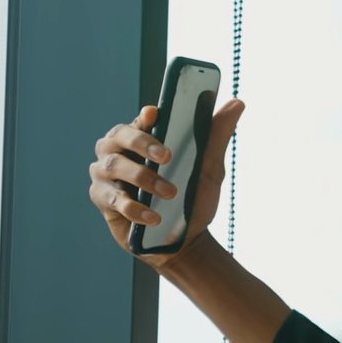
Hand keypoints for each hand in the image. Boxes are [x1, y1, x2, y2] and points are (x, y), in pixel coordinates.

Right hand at [88, 98, 244, 260]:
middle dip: (141, 143)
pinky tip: (154, 217)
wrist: (186, 240)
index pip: (140, 121)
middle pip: (118, 137)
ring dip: (143, 178)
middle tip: (167, 156)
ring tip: (170, 193)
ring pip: (113, 166)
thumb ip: (217, 136)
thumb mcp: (209, 167)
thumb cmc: (192, 198)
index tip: (156, 114)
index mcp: (141, 139)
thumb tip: (237, 102)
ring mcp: (106, 176)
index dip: (145, 117)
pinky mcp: (103, 201)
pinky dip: (135, 208)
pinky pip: (113, 199)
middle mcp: (118, 152)